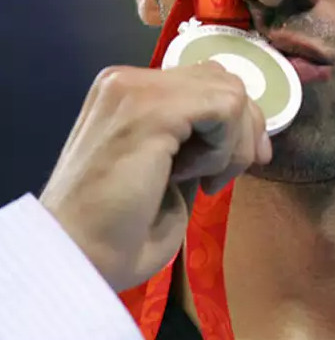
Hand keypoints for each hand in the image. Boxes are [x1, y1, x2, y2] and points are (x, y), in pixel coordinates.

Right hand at [38, 63, 270, 290]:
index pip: (207, 83)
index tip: (249, 161)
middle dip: (244, 132)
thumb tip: (247, 128)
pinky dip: (224, 149)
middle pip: (224, 81)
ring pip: (231, 93)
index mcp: (127, 93)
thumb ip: (197, 137)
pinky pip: (226, 109)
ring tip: (199, 181)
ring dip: (231, 146)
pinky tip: (191, 176)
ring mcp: (137, 89)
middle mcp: (128, 80)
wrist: (79, 258)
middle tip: (223, 179)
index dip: (239, 122)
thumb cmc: (120, 231)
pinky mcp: (152, 108)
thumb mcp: (171, 168)